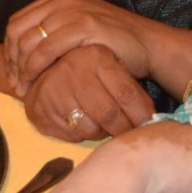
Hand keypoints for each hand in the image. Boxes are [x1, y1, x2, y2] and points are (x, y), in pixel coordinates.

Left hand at [5, 0, 159, 95]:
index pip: (18, 21)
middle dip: (11, 61)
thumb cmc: (115, 44)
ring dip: (21, 68)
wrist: (149, 46)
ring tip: (24, 88)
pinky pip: (46, 49)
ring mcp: (75, 10)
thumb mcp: (79, 30)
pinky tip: (37, 82)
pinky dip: (35, 68)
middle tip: (15, 85)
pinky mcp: (86, 25)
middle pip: (18, 30)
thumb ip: (54, 33)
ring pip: (29, 41)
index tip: (12, 74)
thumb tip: (20, 55)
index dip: (8, 50)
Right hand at [22, 46, 155, 141]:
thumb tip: (151, 118)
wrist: (45, 68)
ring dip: (104, 134)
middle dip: (124, 129)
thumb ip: (130, 86)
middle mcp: (73, 71)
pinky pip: (71, 135)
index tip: (149, 124)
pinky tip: (85, 124)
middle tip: (130, 133)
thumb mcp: (111, 66)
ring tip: (107, 126)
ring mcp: (54, 91)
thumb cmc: (90, 70)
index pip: (126, 93)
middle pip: (108, 114)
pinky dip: (83, 136)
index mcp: (96, 57)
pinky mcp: (40, 110)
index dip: (141, 114)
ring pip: (90, 128)